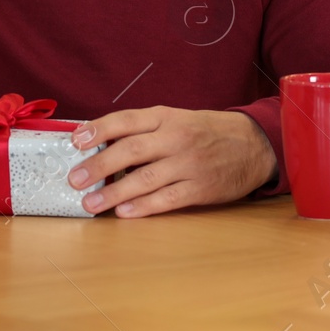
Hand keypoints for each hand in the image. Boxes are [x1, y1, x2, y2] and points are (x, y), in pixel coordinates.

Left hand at [66, 107, 276, 217]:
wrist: (254, 144)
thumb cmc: (207, 132)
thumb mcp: (177, 119)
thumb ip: (144, 130)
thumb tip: (102, 143)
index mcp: (166, 117)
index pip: (126, 120)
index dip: (98, 129)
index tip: (75, 140)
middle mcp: (175, 138)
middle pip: (131, 150)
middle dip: (99, 165)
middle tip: (75, 179)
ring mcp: (188, 164)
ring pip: (145, 178)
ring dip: (114, 192)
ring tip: (91, 203)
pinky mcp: (200, 188)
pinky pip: (167, 199)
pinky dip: (143, 207)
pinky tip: (124, 213)